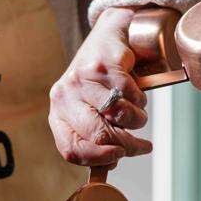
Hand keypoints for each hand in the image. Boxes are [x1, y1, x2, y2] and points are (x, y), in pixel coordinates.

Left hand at [49, 7, 151, 166]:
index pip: (71, 148)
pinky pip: (131, 96)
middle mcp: (65, 96)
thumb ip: (94, 137)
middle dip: (126, 146)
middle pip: (98, 135)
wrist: (107, 38)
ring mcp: (83, 79)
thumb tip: (110, 162)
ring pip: (119, 116)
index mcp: (57, 113)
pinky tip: (136, 94)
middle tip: (142, 147)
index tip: (118, 158)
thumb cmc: (98, 82)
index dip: (97, 159)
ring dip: (136, 120)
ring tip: (136, 114)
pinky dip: (140, 100)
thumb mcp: (88, 110)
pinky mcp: (104, 65)